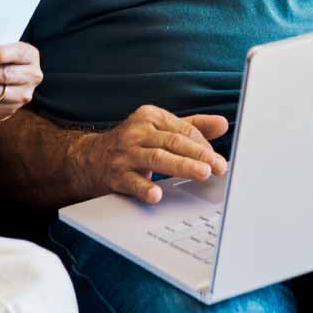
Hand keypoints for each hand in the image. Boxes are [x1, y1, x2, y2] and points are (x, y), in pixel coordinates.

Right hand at [79, 105, 229, 204]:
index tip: (218, 160)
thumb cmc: (133, 144)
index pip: (183, 130)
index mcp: (150, 116)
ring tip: (202, 174)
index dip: (203, 145)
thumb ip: (191, 127)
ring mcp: (125, 153)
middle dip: (199, 154)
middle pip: (174, 142)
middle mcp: (137, 131)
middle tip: (219, 166)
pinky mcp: (115, 174)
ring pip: (158, 158)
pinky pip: (132, 181)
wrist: (89, 159)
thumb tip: (223, 124)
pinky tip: (156, 195)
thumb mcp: (160, 130)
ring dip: (182, 166)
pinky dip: (144, 188)